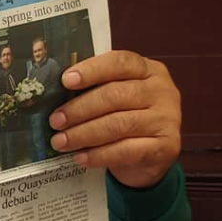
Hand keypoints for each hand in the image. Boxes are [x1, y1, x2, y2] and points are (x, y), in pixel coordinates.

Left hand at [47, 50, 180, 188]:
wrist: (152, 155)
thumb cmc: (126, 117)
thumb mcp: (116, 97)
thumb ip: (95, 89)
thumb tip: (54, 93)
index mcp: (148, 69)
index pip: (120, 62)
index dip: (92, 70)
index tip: (65, 81)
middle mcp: (162, 90)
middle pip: (115, 95)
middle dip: (80, 109)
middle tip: (55, 121)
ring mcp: (167, 118)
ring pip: (119, 124)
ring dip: (84, 134)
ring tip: (60, 142)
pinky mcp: (166, 146)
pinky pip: (127, 150)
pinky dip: (99, 154)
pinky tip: (80, 157)